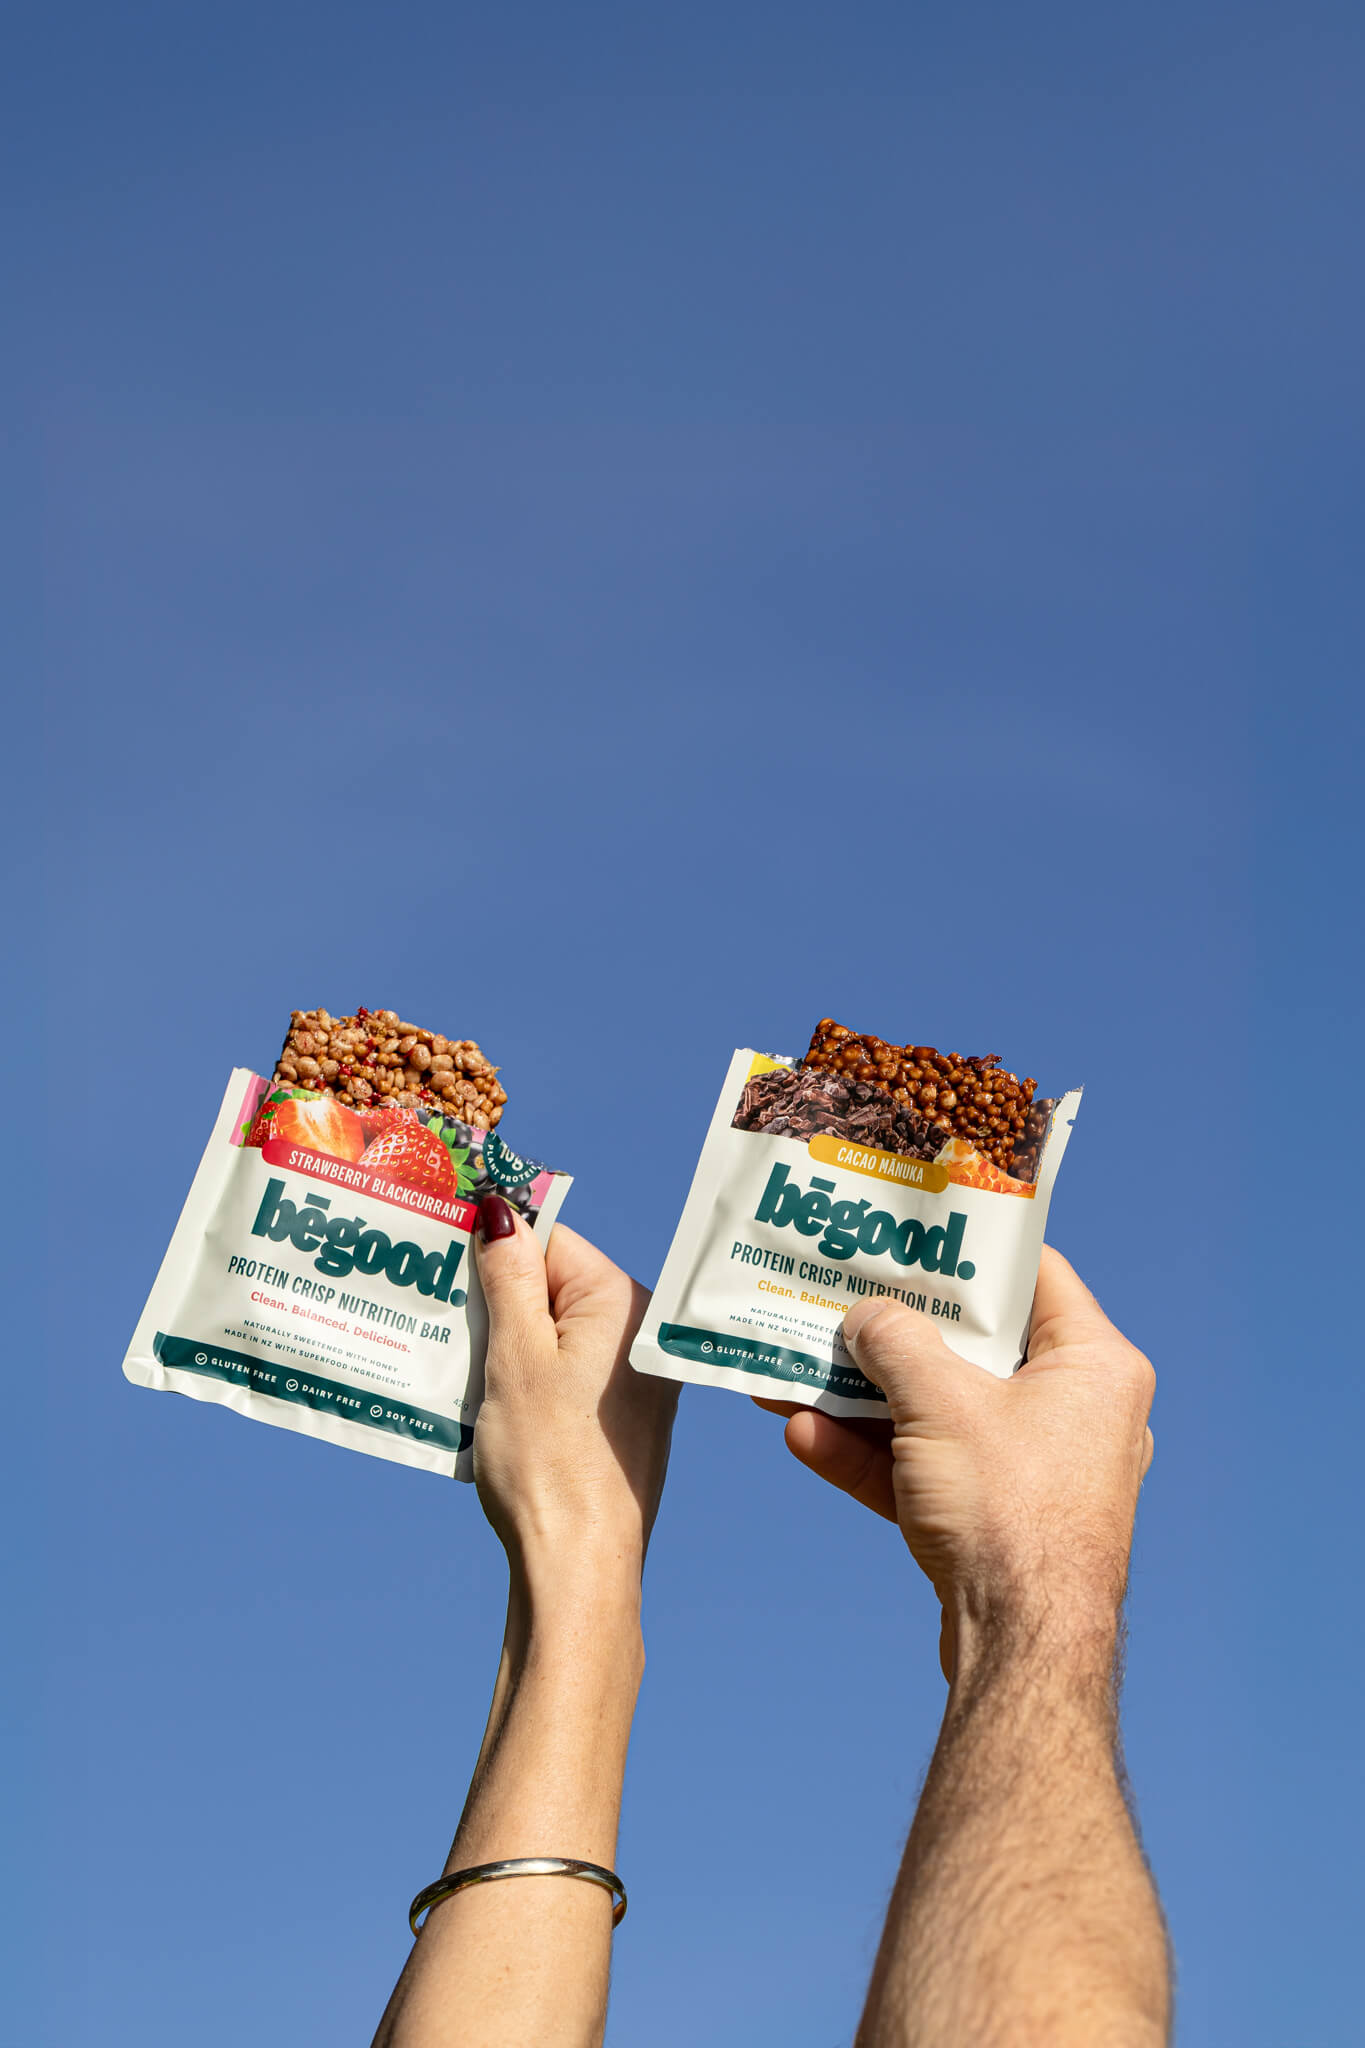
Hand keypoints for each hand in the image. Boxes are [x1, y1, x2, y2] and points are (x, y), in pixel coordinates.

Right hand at [472, 1200, 678, 1593]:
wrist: (577, 1567)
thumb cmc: (548, 1461)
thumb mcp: (516, 1357)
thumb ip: (508, 1278)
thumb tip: (499, 1210)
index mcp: (624, 1302)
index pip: (550, 1241)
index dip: (492, 1248)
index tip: (440, 1258)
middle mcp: (639, 1333)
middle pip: (550, 1286)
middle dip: (493, 1300)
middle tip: (441, 1319)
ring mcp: (632, 1379)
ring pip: (550, 1334)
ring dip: (501, 1344)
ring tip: (459, 1367)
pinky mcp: (618, 1418)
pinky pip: (561, 1374)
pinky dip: (521, 1379)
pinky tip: (485, 1403)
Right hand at [756, 1248, 1154, 1677]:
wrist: (1019, 1651)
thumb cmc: (1007, 1508)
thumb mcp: (940, 1401)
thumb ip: (896, 1342)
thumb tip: (865, 1316)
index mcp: (1093, 1365)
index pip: (1033, 1274)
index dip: (968, 1248)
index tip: (909, 1228)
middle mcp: (1076, 1413)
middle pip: (972, 1349)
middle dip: (892, 1333)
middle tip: (836, 1298)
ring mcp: (1036, 1472)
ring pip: (940, 1414)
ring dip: (865, 1398)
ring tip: (792, 1370)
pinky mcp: (997, 1523)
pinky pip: (930, 1471)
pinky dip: (874, 1455)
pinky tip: (805, 1435)